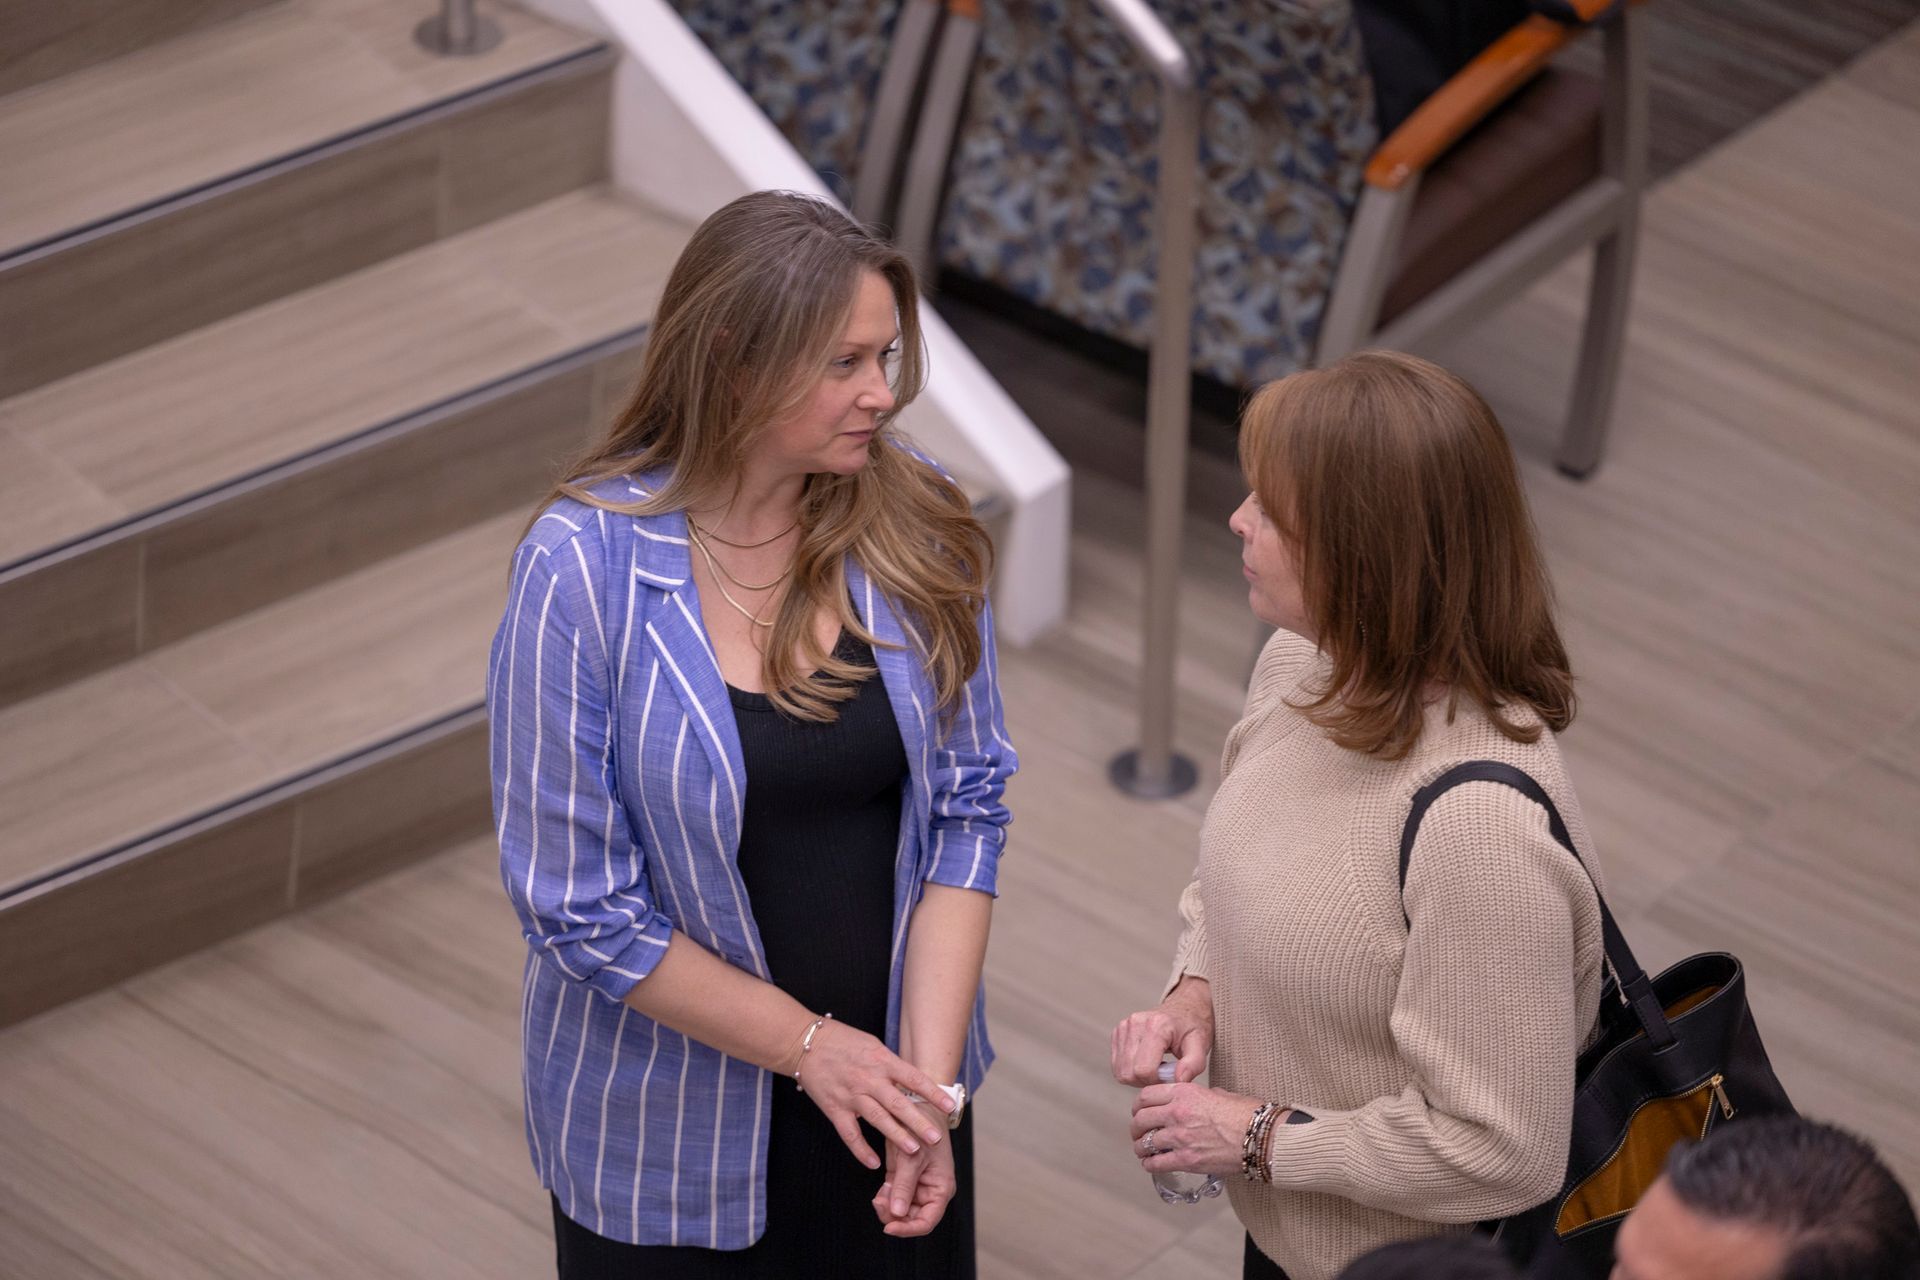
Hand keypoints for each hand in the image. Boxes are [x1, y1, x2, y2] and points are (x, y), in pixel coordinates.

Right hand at [794, 1021, 952, 1169]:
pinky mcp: (834, 1108)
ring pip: (878, 1119)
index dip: (933, 1093)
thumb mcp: (873, 1046)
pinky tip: (873, 1163)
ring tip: (914, 1150)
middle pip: (898, 1103)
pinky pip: (850, 1134)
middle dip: (919, 1122)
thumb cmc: (844, 1041)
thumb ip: (892, 1065)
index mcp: (882, 1061)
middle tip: (937, 1137)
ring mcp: (851, 1095)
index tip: (950, 1106)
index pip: (913, 1078)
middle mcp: (869, 1079)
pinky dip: (861, 1150)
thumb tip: (914, 1082)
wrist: (807, 1043)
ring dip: (897, 1136)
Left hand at [873, 1103, 955, 1236]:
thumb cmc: (922, 1128)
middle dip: (894, 1217)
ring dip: (887, 1207)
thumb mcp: (913, 1157)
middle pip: (911, 1219)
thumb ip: (904, 1186)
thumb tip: (897, 1214)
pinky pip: (893, 1197)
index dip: (908, 1229)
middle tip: (878, 1203)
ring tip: (878, 1195)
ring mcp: (916, 1186)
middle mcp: (930, 1191)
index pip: (926, 1221)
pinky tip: (880, 1190)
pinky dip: (885, 1197)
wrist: (917, 1104)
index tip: (889, 1228)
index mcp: (941, 1189)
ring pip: (900, 1211)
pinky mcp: (902, 1178)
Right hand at [1110, 976, 1213, 1085]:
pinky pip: (1117, 1065)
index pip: (1144, 1070)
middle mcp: (1135, 1023)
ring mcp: (1123, 1027)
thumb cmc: (1192, 1027)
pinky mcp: (1117, 1032)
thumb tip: (1179, 1080)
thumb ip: (1193, 1064)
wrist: (1183, 1008)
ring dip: (1138, 1077)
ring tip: (1157, 1066)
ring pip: (1120, 1072)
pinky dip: (1131, 1070)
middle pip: (1128, 1073)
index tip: (1171, 1074)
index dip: (1157, 1081)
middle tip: (1164, 1072)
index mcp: (1156, 1026)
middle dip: (1147, 1081)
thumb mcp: (1201, 1045)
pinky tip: (1147, 1062)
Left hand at [1130, 1082, 1269, 1177]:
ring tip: (1142, 1150)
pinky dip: (1150, 1164)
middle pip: (1140, 1119)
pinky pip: (1156, 1163)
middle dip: (1136, 1127)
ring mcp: (1180, 1137)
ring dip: (1140, 1147)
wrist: (1261, 1137)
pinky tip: (1150, 1164)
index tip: (1139, 1110)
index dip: (1139, 1104)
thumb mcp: (1219, 1094)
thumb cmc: (1246, 1114)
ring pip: (1145, 1142)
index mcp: (1184, 1093)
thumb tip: (1194, 1101)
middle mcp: (1177, 1113)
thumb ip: (1200, 1096)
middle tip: (1138, 1132)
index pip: (1146, 1095)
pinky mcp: (1186, 1160)